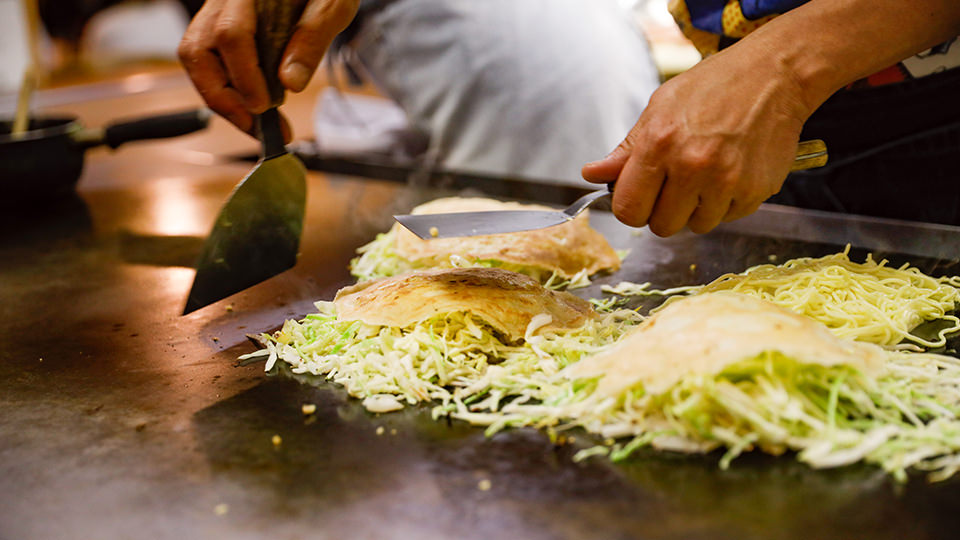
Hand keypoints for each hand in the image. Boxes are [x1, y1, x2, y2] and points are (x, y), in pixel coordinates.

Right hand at [178, 0, 359, 138]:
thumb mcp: (332, 4)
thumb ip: (312, 38)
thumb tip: (290, 82)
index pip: (230, 34)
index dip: (244, 76)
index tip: (264, 107)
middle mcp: (222, 0)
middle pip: (198, 51)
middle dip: (224, 99)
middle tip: (256, 128)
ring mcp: (214, 13)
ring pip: (197, 60)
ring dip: (222, 99)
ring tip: (255, 125)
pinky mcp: (217, 28)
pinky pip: (209, 63)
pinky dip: (227, 90)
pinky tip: (251, 109)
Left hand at [582, 46, 811, 236]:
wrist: (775, 75)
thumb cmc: (714, 87)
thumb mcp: (660, 108)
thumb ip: (626, 149)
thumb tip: (592, 175)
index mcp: (659, 144)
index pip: (628, 209)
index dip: (631, 207)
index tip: (640, 196)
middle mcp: (692, 166)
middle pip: (661, 226)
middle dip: (663, 211)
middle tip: (676, 184)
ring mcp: (727, 182)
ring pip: (696, 226)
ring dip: (697, 208)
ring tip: (707, 174)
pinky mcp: (755, 192)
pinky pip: (727, 218)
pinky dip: (726, 204)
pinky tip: (731, 172)